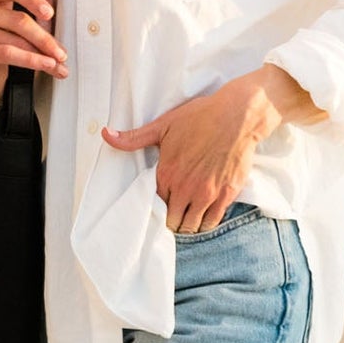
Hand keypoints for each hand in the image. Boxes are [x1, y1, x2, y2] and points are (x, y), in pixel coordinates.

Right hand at [0, 0, 62, 112]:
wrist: (0, 74)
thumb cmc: (14, 41)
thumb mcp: (32, 16)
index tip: (50, 13)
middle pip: (17, 19)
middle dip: (44, 38)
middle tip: (61, 51)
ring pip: (13, 40)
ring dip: (40, 54)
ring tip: (57, 63)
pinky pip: (5, 53)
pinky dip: (29, 61)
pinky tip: (43, 65)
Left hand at [101, 66, 317, 232]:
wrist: (238, 116)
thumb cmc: (201, 117)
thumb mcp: (163, 125)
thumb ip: (133, 137)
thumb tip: (105, 134)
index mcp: (167, 173)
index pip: (154, 203)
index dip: (156, 204)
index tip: (160, 202)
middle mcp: (186, 188)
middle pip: (172, 221)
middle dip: (170, 219)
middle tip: (173, 213)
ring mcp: (207, 194)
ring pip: (191, 226)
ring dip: (187, 224)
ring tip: (187, 216)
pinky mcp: (227, 195)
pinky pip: (211, 222)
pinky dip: (205, 223)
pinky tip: (203, 216)